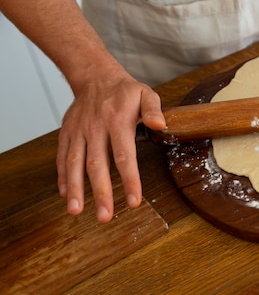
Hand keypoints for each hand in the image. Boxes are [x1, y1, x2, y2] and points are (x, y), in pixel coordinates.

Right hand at [56, 74, 165, 222]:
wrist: (94, 76)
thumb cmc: (125, 91)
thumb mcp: (146, 93)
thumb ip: (154, 109)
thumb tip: (160, 125)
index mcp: (117, 121)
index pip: (124, 155)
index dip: (129, 179)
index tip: (134, 201)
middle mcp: (95, 128)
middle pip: (97, 165)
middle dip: (100, 193)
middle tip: (105, 217)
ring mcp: (78, 132)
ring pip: (74, 163)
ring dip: (75, 189)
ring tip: (76, 212)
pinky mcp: (66, 134)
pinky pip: (62, 157)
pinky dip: (63, 177)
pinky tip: (66, 195)